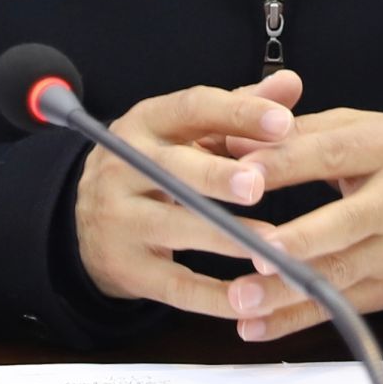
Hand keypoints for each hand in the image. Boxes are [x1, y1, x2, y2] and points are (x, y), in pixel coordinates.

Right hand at [73, 71, 303, 311]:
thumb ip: (241, 109)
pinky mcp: (126, 267)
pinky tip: (248, 299)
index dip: (237, 113)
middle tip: (259, 184)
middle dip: (216, 176)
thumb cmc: (160, 164)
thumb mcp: (189, 131)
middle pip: (171, 168)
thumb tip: (291, 83)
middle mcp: (123, 166)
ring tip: (270, 245)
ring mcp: (119, 218)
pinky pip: (174, 285)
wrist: (90, 218)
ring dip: (224, 238)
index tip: (283, 122)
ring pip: (173, 228)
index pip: (191, 108)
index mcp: (147, 123)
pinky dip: (213, 297)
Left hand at [224, 108, 382, 341]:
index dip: (287, 164)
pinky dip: (294, 321)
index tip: (243, 174)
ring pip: (338, 274)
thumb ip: (299, 134)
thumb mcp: (359, 129)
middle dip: (299, 240)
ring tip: (241, 298)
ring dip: (287, 291)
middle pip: (344, 223)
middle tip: (255, 251)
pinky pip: (337, 307)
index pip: (331, 155)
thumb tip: (235, 141)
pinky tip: (256, 327)